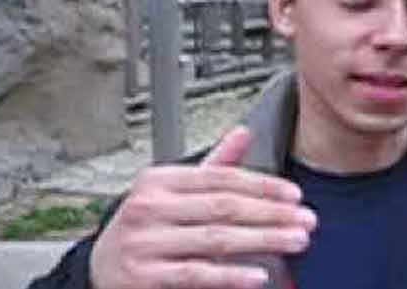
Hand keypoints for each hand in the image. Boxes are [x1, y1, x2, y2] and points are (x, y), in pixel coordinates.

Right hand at [89, 126, 316, 288]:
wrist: (100, 268)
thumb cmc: (147, 228)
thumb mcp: (173, 192)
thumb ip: (213, 167)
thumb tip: (245, 132)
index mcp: (159, 180)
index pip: (220, 178)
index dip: (262, 186)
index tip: (294, 195)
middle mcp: (149, 207)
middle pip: (223, 207)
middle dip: (271, 214)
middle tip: (306, 220)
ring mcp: (144, 243)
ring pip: (216, 239)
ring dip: (263, 240)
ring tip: (295, 241)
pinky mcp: (143, 277)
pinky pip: (196, 274)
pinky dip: (230, 276)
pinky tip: (258, 275)